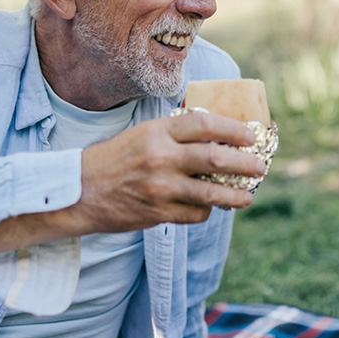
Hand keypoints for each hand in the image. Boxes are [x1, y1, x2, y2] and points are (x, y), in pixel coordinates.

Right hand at [66, 110, 266, 233]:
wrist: (77, 192)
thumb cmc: (113, 159)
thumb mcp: (143, 135)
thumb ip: (175, 135)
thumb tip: (218, 139)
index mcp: (157, 131)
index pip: (205, 124)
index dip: (233, 130)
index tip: (250, 137)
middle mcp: (161, 157)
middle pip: (216, 158)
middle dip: (245, 164)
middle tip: (261, 167)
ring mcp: (160, 187)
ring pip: (211, 193)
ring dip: (236, 195)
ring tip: (248, 196)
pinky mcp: (158, 213)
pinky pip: (195, 213)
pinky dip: (206, 210)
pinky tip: (208, 207)